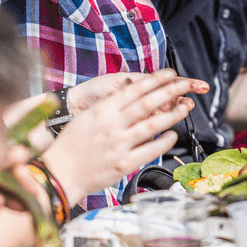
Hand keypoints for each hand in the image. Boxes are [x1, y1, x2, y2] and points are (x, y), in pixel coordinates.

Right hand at [39, 70, 207, 200]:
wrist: (60, 172)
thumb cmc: (72, 144)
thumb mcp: (88, 117)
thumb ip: (110, 106)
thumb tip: (131, 93)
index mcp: (103, 110)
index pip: (135, 89)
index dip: (156, 79)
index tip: (170, 73)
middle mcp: (112, 125)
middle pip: (148, 103)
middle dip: (170, 92)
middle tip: (186, 85)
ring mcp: (119, 144)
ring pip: (153, 125)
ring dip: (173, 115)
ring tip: (185, 108)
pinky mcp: (124, 164)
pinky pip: (150, 150)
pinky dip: (165, 142)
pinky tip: (173, 135)